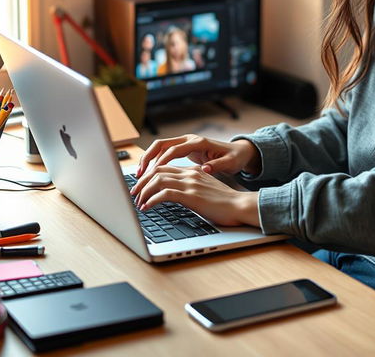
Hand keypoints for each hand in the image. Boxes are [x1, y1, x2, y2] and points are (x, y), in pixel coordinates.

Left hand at [131, 164, 259, 226]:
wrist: (240, 206)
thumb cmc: (225, 202)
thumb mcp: (206, 189)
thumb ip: (192, 186)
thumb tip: (176, 194)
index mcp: (193, 170)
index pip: (164, 166)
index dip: (149, 174)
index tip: (140, 185)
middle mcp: (190, 173)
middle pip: (157, 170)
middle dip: (141, 181)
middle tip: (133, 193)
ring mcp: (190, 183)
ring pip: (158, 180)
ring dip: (144, 191)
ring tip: (138, 202)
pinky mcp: (191, 195)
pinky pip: (164, 194)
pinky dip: (152, 200)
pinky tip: (147, 207)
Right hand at [135, 134, 260, 178]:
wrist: (239, 152)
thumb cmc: (235, 158)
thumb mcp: (230, 163)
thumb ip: (217, 165)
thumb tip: (206, 169)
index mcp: (198, 142)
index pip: (173, 150)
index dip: (160, 162)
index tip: (151, 175)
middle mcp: (189, 139)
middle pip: (161, 145)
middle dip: (147, 158)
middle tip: (139, 175)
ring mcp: (186, 143)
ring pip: (160, 148)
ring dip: (148, 160)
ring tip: (139, 176)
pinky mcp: (185, 148)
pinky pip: (164, 153)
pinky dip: (155, 161)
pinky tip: (149, 174)